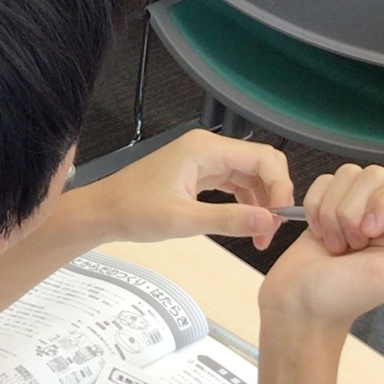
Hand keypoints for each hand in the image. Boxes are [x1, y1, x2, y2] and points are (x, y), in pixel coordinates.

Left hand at [79, 129, 292, 250]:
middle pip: (260, 165)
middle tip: (270, 230)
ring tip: (259, 235)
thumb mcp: (182, 220)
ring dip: (260, 203)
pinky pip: (233, 183)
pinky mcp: (198, 173)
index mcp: (205, 149)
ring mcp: (203, 160)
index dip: (280, 186)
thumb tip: (267, 222)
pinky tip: (245, 224)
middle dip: (273, 196)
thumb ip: (227, 219)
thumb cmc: (132, 211)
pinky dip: (244, 203)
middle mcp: (207, 148)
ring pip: (249, 176)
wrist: (103, 212)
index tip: (280, 218)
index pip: (263, 158)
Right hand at [259, 164, 383, 337]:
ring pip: (347, 175)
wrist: (296, 305)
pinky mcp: (326, 203)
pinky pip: (323, 182)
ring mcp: (354, 206)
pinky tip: (318, 233)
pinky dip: (315, 208)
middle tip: (351, 244)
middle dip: (353, 209)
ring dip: (332, 211)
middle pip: (374, 174)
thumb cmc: (343, 296)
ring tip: (334, 243)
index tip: (370, 231)